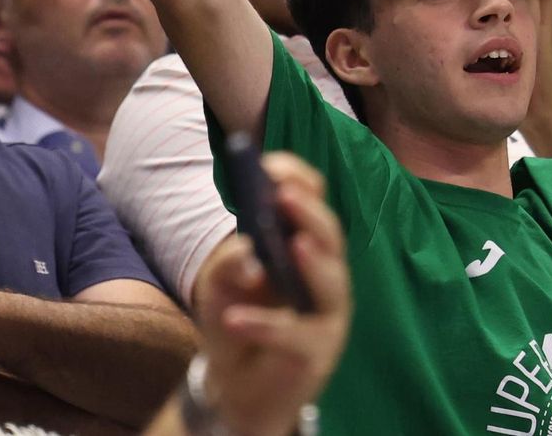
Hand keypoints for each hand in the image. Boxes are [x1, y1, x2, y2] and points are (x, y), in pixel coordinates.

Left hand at [193, 153, 349, 435]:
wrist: (235, 385)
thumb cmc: (234, 319)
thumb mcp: (218, 283)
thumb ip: (230, 262)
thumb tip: (252, 261)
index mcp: (303, 243)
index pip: (313, 200)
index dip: (296, 180)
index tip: (269, 166)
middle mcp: (324, 271)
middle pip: (331, 234)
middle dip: (309, 213)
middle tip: (284, 195)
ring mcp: (327, 311)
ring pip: (333, 281)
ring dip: (314, 261)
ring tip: (294, 245)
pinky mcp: (317, 351)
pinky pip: (295, 334)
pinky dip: (265, 324)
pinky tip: (236, 318)